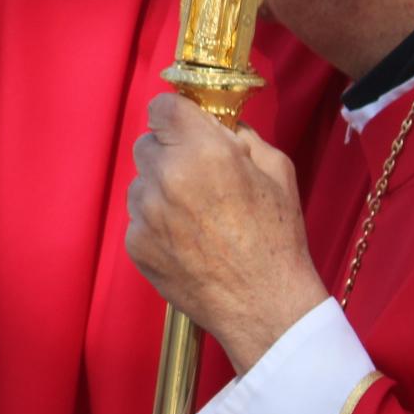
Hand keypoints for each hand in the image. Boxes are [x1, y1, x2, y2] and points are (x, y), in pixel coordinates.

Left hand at [124, 92, 328, 374]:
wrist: (265, 307)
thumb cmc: (277, 239)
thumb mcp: (277, 172)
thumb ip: (241, 137)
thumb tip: (216, 124)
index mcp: (203, 152)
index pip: (162, 107)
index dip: (175, 115)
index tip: (186, 127)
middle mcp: (167, 176)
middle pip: (146, 142)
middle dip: (168, 152)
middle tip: (196, 175)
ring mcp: (146, 212)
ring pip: (140, 182)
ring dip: (159, 188)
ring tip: (195, 216)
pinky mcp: (136, 243)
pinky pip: (138, 217)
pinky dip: (156, 223)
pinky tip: (186, 241)